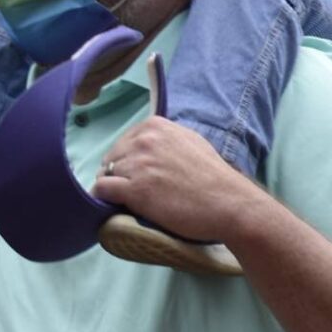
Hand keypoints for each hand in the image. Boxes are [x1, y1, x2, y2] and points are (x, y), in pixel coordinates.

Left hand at [92, 116, 261, 243]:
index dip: (129, 159)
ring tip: (134, 200)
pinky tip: (115, 205)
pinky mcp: (134, 190)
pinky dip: (104, 198)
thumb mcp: (193, 142)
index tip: (140, 174)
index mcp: (156, 126)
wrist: (230, 203)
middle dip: (121, 173)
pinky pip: (102, 189)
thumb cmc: (216, 178)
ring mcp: (138, 165)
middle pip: (113, 157)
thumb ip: (168, 139)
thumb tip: (149, 145)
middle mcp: (144, 141)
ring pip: (107, 174)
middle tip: (138, 190)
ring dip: (116, 187)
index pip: (125, 141)